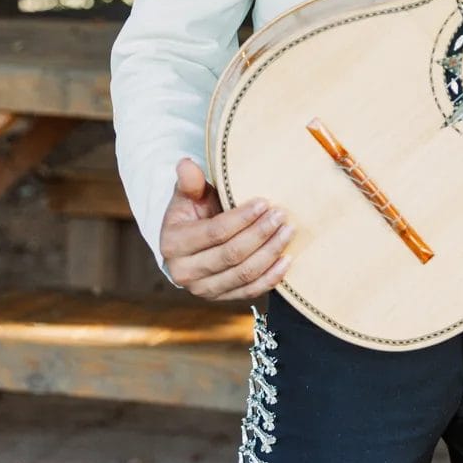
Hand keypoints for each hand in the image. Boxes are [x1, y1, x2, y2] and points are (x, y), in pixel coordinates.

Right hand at [160, 156, 293, 302]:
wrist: (188, 244)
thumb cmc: (192, 212)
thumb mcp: (188, 195)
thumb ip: (190, 182)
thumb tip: (186, 164)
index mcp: (173, 244)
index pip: (215, 232)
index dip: (242, 218)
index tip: (265, 202)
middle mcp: (184, 273)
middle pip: (232, 255)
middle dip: (261, 234)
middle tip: (281, 216)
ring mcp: (203, 290)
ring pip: (243, 275)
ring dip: (270, 253)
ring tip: (288, 232)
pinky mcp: (220, 298)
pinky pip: (250, 292)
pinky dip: (270, 278)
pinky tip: (287, 260)